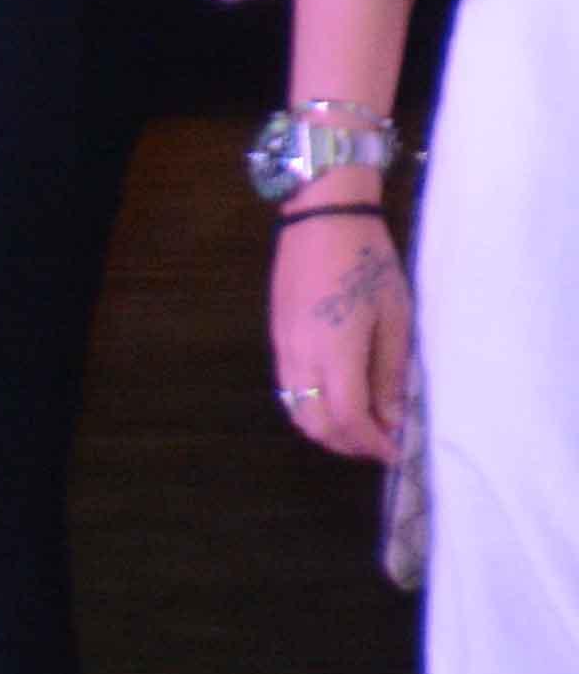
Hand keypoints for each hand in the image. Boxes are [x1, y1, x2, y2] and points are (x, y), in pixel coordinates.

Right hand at [271, 214, 411, 466]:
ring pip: (296, 411)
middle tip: (380, 442)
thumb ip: (389, 371)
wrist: (321, 221)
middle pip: (315, 425)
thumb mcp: (395, 316)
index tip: (396, 452)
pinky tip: (338, 398)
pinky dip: (313, 407)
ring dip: (328, 429)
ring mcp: (283, 350)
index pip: (349, 419)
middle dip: (348, 444)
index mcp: (336, 352)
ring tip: (362, 423)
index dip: (372, 443)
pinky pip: (289, 390)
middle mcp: (301, 359)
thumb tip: (391, 416)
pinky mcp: (277, 340)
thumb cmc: (367, 263)